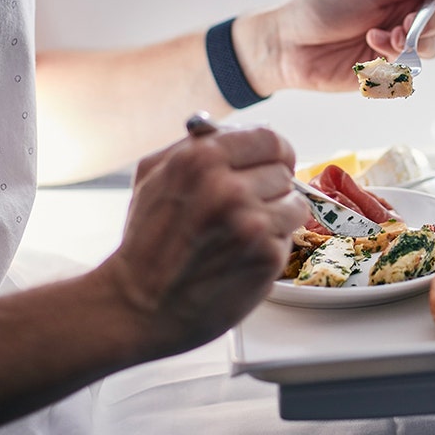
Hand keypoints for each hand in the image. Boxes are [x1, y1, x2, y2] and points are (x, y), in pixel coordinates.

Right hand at [98, 123, 306, 358]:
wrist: (139, 305)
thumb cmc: (146, 242)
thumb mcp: (153, 175)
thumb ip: (194, 145)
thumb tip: (235, 129)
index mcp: (202, 158)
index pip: (270, 138)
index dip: (273, 153)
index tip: (271, 164)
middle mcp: (229, 187)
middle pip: (284, 171)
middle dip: (269, 188)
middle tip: (244, 208)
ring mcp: (251, 223)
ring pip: (294, 204)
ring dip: (275, 218)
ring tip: (243, 234)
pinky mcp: (266, 256)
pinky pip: (289, 238)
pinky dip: (270, 246)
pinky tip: (241, 256)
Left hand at [236, 0, 434, 94]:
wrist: (286, 45)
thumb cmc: (319, 9)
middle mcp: (401, 17)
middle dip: (434, 20)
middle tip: (409, 20)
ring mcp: (393, 46)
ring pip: (431, 48)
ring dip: (416, 41)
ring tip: (386, 37)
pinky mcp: (383, 72)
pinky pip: (408, 70)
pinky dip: (395, 59)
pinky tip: (371, 48)